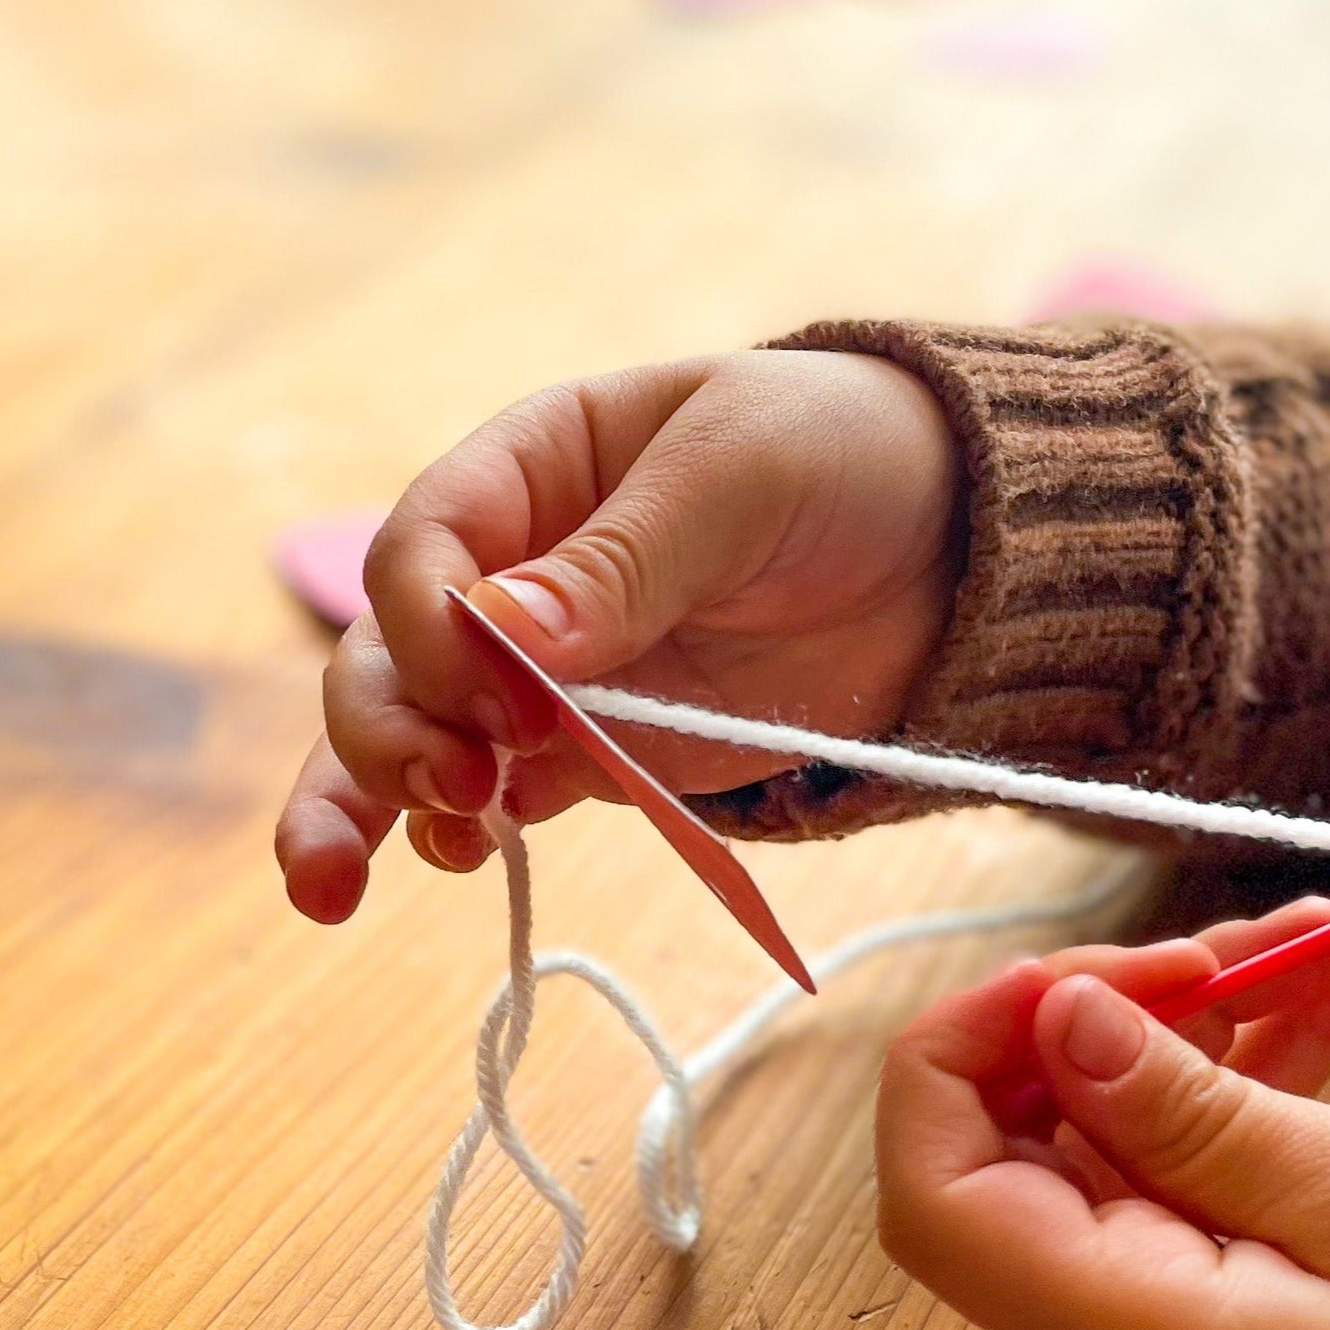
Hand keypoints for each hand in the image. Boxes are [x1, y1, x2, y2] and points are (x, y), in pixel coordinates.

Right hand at [274, 348, 959, 921]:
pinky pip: (505, 796)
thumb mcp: (740, 472)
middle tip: (454, 784)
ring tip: (379, 869)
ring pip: (417, 735)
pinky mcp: (601, 753)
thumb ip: (628, 555)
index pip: (423, 547)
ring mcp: (551, 675)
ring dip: (380, 796)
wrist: (951, 550)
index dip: (428, 626)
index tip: (495, 693)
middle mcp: (515, 575)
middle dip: (386, 727)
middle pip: (389, 653)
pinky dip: (462, 834)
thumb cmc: (840, 459)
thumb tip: (504, 636)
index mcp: (531, 467)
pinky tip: (459, 861)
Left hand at [876, 904, 1329, 1329]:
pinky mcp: (1221, 1293)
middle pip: (1042, 1130)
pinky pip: (1207, 1162)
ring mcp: (1163, 1311)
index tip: (1075, 975)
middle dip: (1135, 1004)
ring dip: (1228, 1020)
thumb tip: (1062, 1021)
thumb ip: (1202, 1116)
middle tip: (1262, 937)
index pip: (940, 1194)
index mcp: (1126, 1327)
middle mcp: (1113, 1327)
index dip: (967, 1055)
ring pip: (1137, 1126)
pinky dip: (1271, 1076)